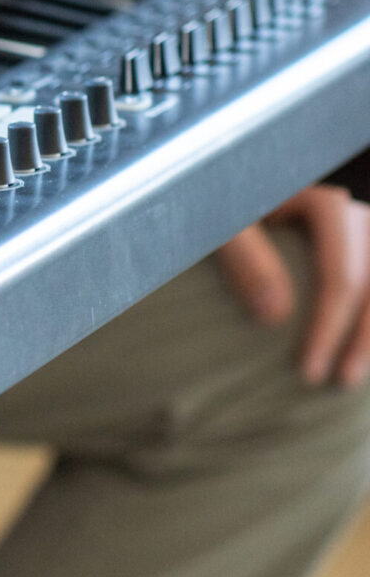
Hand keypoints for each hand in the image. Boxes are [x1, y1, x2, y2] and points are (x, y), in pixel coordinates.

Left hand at [216, 184, 369, 386]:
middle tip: (337, 381)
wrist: (226, 196)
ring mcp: (363, 233)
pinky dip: (369, 318)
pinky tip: (362, 350)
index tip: (308, 370)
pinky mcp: (360, 249)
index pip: (340, 277)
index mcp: (326, 207)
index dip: (330, 328)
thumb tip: (274, 314)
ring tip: (352, 374)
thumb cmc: (221, 209)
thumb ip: (243, 259)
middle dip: (361, 339)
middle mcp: (354, 217)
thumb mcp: (224, 226)